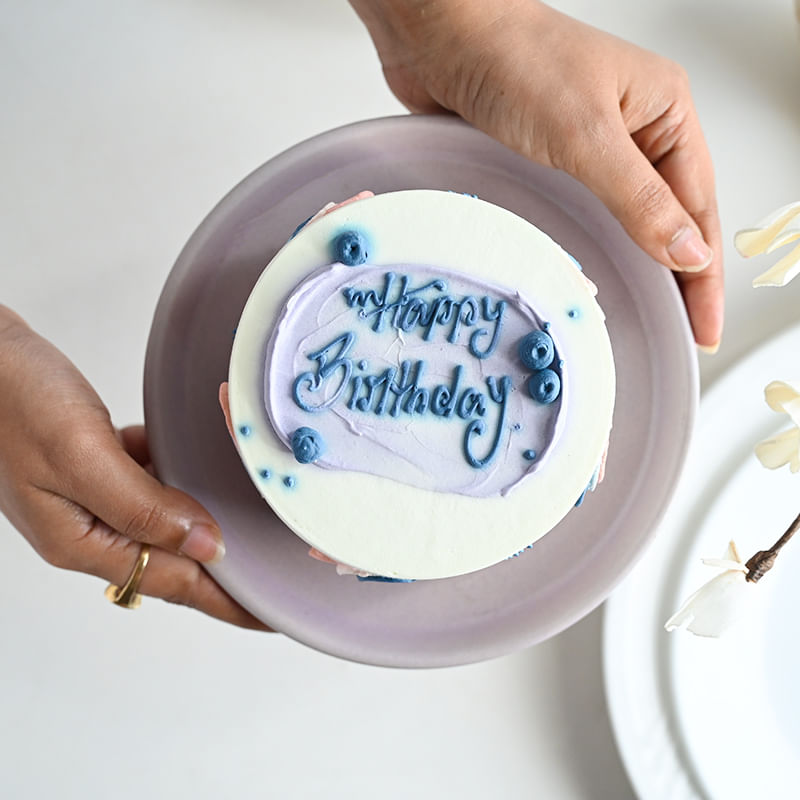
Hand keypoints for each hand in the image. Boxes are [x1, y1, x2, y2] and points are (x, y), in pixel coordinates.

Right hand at [0, 306, 267, 629]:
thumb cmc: (12, 400)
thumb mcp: (80, 456)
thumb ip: (143, 506)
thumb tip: (205, 545)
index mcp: (81, 541)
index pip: (172, 583)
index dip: (226, 601)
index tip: (269, 613)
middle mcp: (87, 527)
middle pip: (171, 560)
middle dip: (223, 569)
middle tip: (274, 572)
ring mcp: (89, 497)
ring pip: (163, 522)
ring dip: (204, 522)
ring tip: (251, 525)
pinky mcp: (93, 465)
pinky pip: (148, 482)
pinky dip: (176, 476)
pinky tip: (196, 462)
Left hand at [349, 0, 723, 349]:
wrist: (441, 34)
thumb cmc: (515, 59)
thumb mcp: (587, 135)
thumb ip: (638, 198)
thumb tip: (688, 252)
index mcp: (662, 112)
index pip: (698, 208)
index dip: (703, 273)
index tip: (704, 328)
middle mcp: (632, 129)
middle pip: (668, 216)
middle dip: (677, 275)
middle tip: (681, 333)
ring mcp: (588, 145)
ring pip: (624, 217)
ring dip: (635, 263)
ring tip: (643, 315)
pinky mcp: (547, 158)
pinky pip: (580, 212)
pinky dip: (590, 247)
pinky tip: (591, 274)